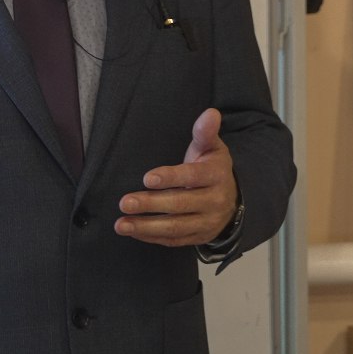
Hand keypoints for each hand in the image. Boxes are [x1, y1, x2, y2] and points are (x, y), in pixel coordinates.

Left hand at [115, 108, 236, 246]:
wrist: (231, 199)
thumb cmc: (212, 167)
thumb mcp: (211, 147)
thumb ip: (205, 132)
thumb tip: (210, 113)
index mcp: (216, 175)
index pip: (192, 177)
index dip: (170, 178)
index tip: (147, 179)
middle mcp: (214, 201)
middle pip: (180, 204)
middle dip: (151, 205)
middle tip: (124, 202)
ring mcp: (206, 223)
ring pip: (175, 227)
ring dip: (146, 227)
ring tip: (121, 224)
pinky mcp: (197, 237)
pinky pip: (174, 240)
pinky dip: (151, 237)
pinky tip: (133, 231)